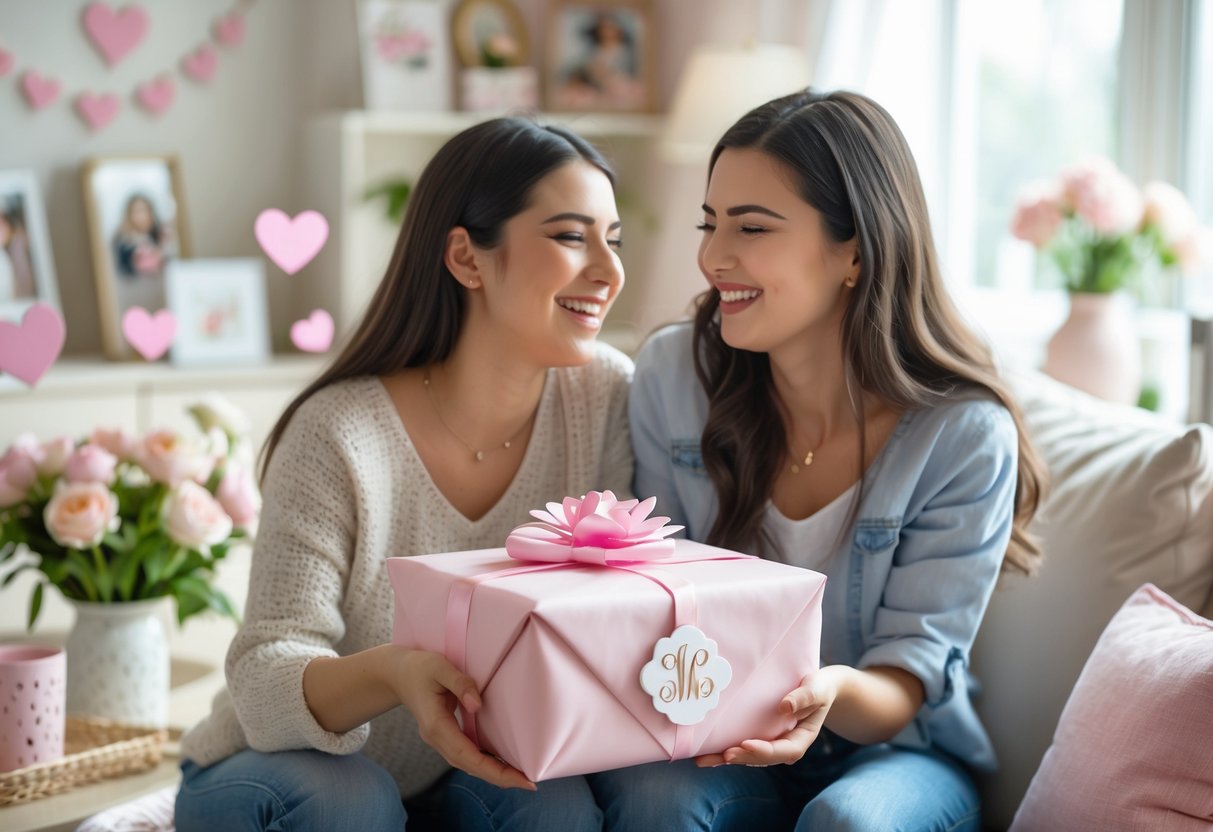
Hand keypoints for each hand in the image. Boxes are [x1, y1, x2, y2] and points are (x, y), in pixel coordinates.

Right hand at [393, 649, 535, 790]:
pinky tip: (502, 763)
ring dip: (493, 773)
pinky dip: (484, 762)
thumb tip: (478, 705)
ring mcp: (439, 739)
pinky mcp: (444, 736)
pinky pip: (466, 755)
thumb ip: (460, 683)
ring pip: (468, 764)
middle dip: (500, 777)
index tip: (519, 778)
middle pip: (470, 766)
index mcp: (436, 726)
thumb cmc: (419, 667)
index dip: (494, 770)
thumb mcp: (439, 667)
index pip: (468, 755)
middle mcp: (437, 738)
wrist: (397, 673)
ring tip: (521, 777)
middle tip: (530, 784)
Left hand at [694, 665, 845, 767]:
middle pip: (763, 757)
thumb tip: (785, 706)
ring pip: (748, 756)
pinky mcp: (759, 736)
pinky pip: (742, 747)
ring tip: (704, 759)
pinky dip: (724, 751)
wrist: (818, 688)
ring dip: (726, 758)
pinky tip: (705, 753)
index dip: (765, 750)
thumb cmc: (819, 687)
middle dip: (743, 757)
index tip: (747, 744)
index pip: (785, 750)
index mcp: (801, 739)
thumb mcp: (818, 689)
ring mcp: (771, 743)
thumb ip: (805, 697)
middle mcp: (785, 746)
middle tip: (724, 755)